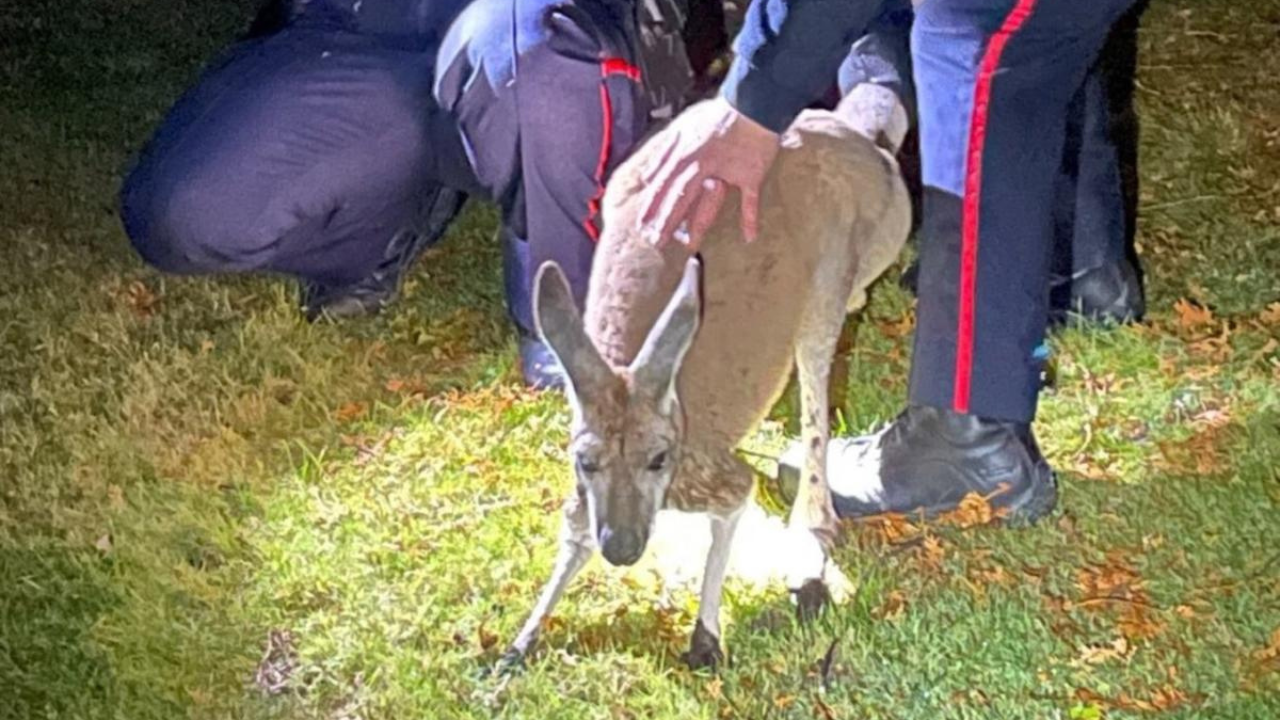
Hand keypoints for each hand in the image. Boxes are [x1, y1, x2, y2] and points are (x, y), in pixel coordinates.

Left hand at [638, 97, 780, 250]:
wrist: (753, 103)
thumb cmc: (717, 117)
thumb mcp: (682, 129)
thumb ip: (663, 154)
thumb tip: (646, 177)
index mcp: (685, 154)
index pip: (663, 186)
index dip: (652, 207)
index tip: (642, 226)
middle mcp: (703, 165)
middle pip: (681, 198)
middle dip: (667, 221)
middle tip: (657, 242)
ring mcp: (728, 172)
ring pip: (709, 203)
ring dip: (699, 225)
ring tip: (690, 245)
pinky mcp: (751, 175)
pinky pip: (750, 199)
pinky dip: (750, 218)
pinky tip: (749, 237)